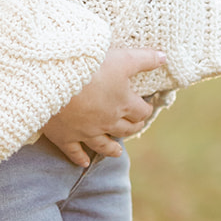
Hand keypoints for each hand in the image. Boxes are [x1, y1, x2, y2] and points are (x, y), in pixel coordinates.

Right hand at [40, 46, 164, 166]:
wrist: (55, 79)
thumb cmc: (91, 66)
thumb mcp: (122, 58)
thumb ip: (145, 59)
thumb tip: (165, 57)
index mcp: (123, 103)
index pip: (141, 111)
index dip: (145, 108)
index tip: (146, 106)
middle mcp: (108, 121)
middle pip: (126, 129)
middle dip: (132, 126)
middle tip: (134, 125)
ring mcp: (86, 132)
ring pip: (104, 145)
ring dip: (112, 149)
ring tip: (117, 151)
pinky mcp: (66, 136)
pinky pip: (75, 152)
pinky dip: (81, 158)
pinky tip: (85, 163)